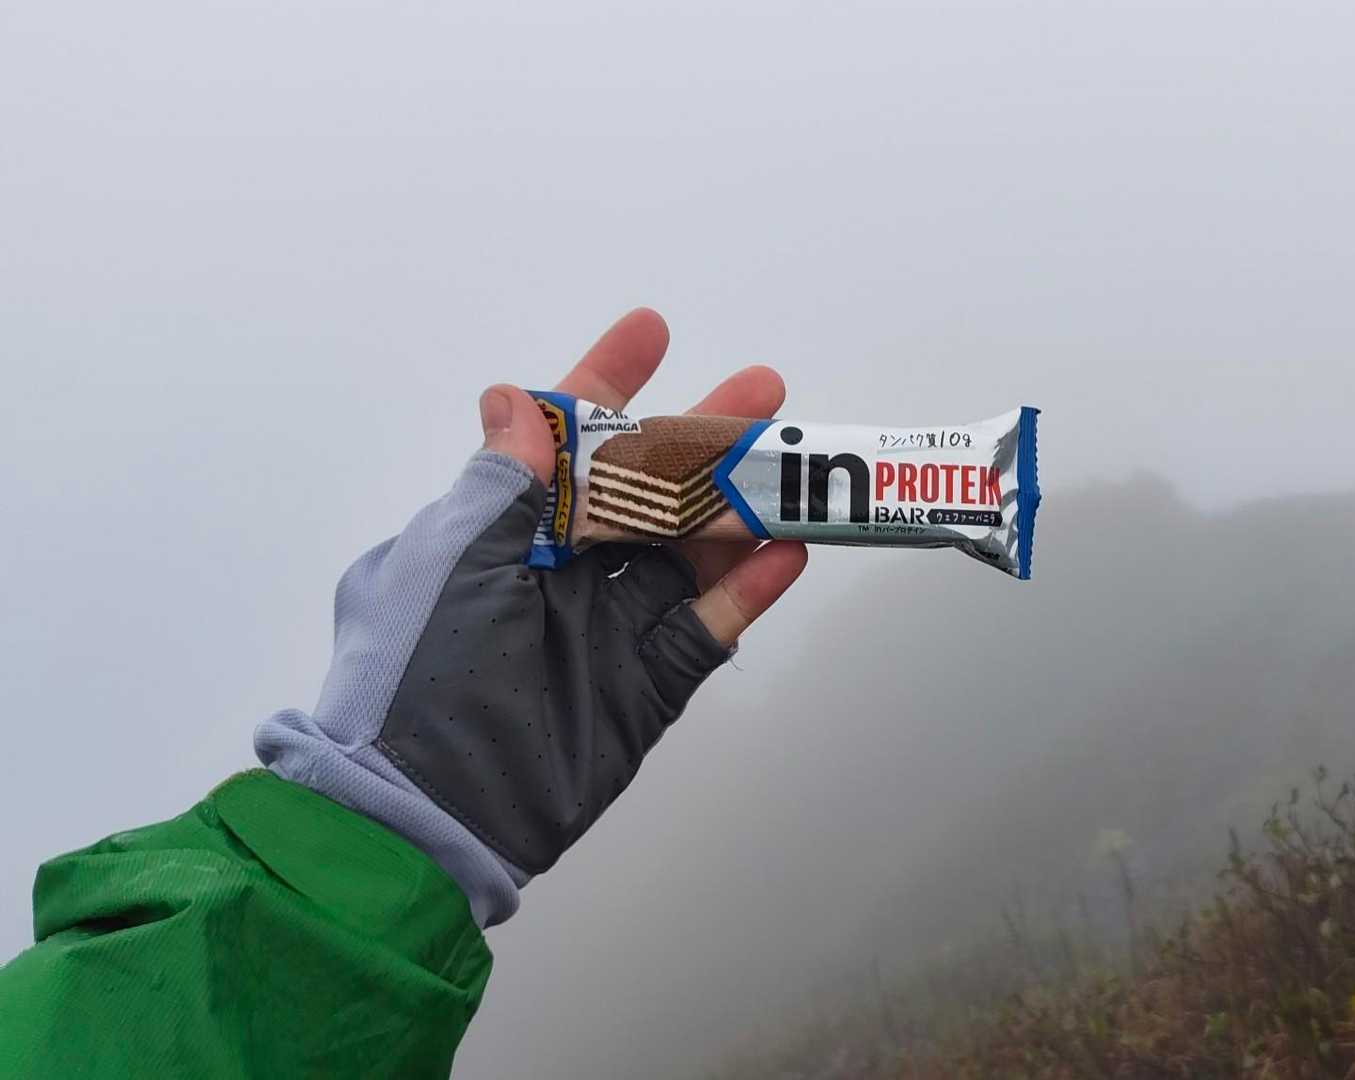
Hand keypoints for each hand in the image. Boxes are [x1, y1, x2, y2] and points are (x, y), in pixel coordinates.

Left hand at [255, 308, 805, 926]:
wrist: (425, 814)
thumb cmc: (416, 677)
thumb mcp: (448, 566)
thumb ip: (499, 486)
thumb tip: (514, 398)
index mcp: (500, 535)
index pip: (563, 444)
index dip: (606, 384)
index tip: (652, 330)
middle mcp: (558, 573)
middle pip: (646, 488)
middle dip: (702, 436)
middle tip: (765, 391)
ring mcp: (607, 630)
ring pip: (687, 550)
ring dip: (739, 503)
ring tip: (795, 464)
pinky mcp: (646, 688)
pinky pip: (708, 627)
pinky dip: (748, 588)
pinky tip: (789, 550)